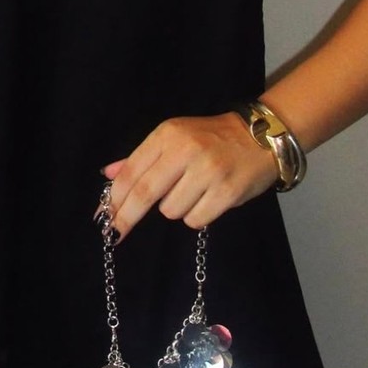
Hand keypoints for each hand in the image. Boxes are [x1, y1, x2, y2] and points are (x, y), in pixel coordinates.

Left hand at [97, 113, 277, 242]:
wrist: (263, 136)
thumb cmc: (212, 138)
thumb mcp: (175, 137)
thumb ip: (141, 157)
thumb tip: (109, 175)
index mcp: (168, 134)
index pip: (132, 171)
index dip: (115, 197)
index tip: (104, 216)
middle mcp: (186, 150)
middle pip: (145, 193)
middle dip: (127, 216)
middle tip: (116, 233)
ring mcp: (208, 171)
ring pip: (171, 210)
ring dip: (175, 209)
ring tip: (192, 192)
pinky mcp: (227, 192)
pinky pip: (196, 219)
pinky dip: (196, 215)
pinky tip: (208, 199)